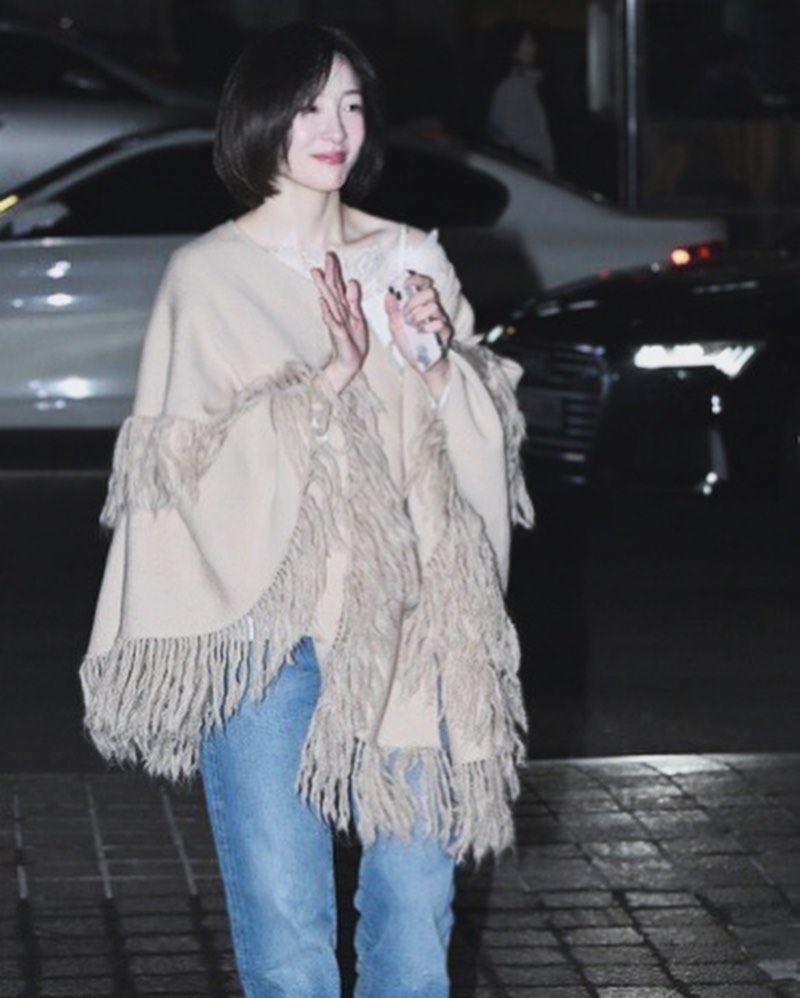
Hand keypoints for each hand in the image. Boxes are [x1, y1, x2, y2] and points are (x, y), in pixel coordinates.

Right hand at [311, 251, 367, 393]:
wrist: (349, 362)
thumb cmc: (352, 341)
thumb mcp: (357, 317)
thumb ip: (354, 300)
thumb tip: (351, 281)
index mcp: (343, 308)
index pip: (338, 286)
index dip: (335, 271)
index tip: (331, 255)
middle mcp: (337, 312)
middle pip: (332, 289)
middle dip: (330, 272)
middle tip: (326, 255)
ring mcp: (336, 322)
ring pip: (330, 301)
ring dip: (323, 287)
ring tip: (317, 273)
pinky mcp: (337, 333)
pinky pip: (331, 321)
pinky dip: (327, 311)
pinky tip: (322, 301)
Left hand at [384, 272, 452, 398]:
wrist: (421, 365)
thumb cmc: (410, 345)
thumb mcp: (396, 329)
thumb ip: (392, 312)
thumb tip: (388, 295)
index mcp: (420, 305)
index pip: (423, 283)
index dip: (416, 279)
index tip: (406, 284)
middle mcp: (432, 308)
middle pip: (430, 291)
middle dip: (414, 300)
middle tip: (406, 313)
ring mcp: (440, 319)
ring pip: (433, 306)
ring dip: (419, 315)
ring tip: (412, 326)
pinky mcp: (446, 331)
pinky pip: (439, 322)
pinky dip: (427, 326)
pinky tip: (421, 333)